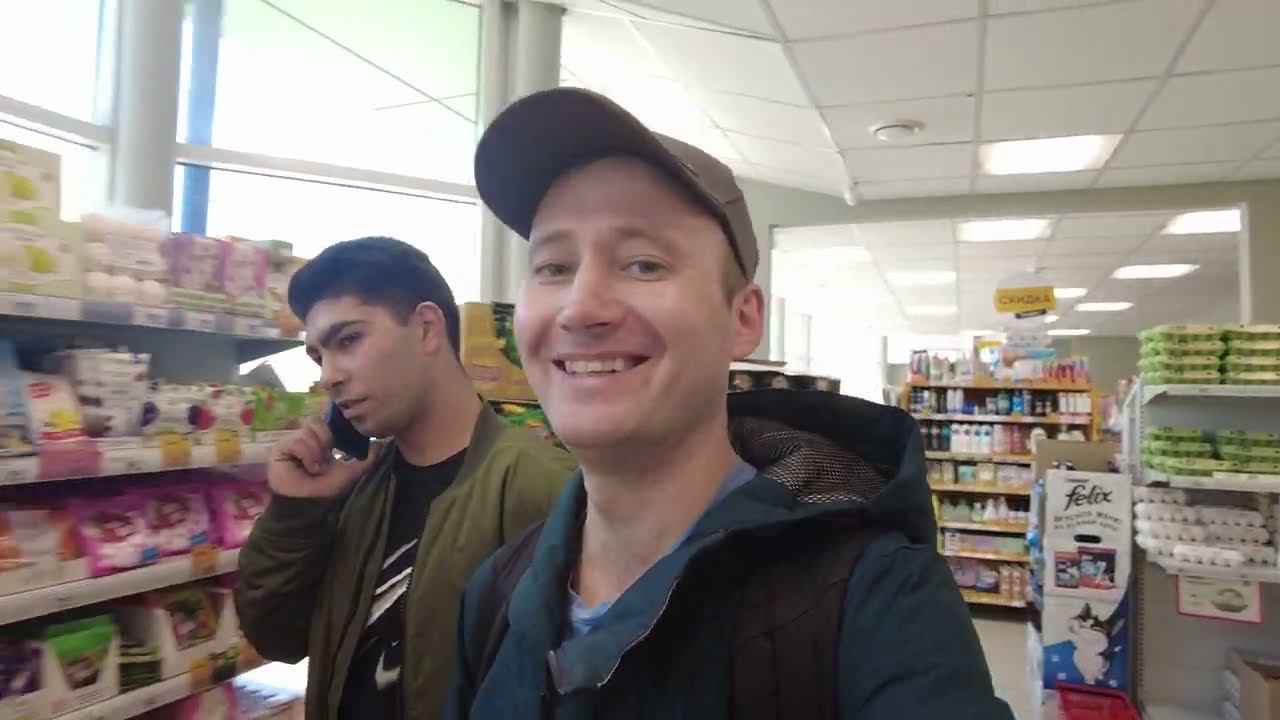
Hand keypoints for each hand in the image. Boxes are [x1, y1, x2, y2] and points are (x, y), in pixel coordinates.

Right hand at [267, 416, 381, 498]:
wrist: (307, 502)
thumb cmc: (325, 488)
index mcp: (320, 441)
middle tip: (327, 457)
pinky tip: (308, 468)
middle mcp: (305, 439)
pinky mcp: (280, 448)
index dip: (333, 424)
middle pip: (316, 421)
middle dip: (326, 440)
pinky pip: (297, 441)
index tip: (340, 435)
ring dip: (317, 452)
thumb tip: (380, 444)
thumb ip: (366, 460)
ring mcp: (292, 442)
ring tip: (316, 468)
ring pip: (308, 432)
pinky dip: (307, 456)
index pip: (326, 421)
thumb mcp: (350, 473)